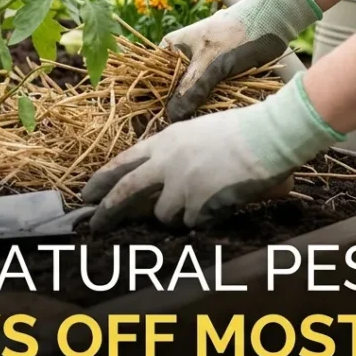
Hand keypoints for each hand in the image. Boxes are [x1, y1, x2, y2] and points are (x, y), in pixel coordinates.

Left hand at [81, 75, 344, 231]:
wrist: (267, 136)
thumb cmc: (241, 130)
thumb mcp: (197, 132)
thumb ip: (175, 153)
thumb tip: (160, 176)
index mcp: (164, 141)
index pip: (122, 162)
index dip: (102, 179)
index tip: (87, 193)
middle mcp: (165, 162)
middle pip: (125, 191)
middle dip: (108, 210)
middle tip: (94, 224)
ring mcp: (181, 184)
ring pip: (163, 213)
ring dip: (176, 214)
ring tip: (202, 198)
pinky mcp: (198, 203)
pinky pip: (192, 221)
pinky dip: (201, 218)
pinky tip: (219, 202)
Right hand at [163, 0, 323, 121]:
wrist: (271, 21)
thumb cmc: (235, 36)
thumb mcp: (210, 64)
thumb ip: (189, 90)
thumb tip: (171, 116)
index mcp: (172, 46)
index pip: (152, 75)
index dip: (152, 97)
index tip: (156, 117)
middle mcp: (183, 54)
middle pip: (171, 86)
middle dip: (174, 105)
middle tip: (177, 123)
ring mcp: (201, 63)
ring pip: (190, 91)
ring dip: (193, 105)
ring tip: (194, 121)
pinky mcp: (218, 71)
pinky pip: (207, 91)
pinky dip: (210, 101)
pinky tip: (211, 112)